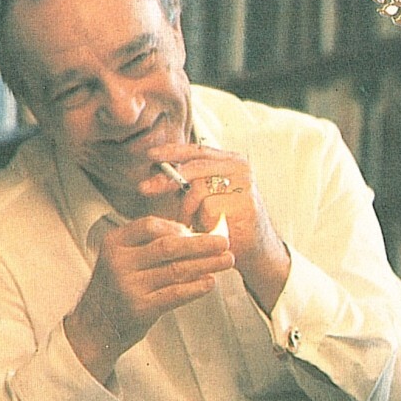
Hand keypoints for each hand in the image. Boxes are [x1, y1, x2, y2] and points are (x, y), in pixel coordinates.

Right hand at [64, 215, 233, 383]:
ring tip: (226, 261)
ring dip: (206, 264)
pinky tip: (209, 282)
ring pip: (176, 270)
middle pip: (168, 246)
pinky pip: (175, 294)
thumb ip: (146, 247)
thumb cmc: (114, 290)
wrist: (94, 327)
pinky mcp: (140, 308)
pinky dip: (195, 288)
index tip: (197, 231)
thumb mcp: (119, 260)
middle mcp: (119, 262)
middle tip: (224, 243)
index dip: (177, 227)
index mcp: (114, 243)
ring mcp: (129, 286)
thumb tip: (191, 236)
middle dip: (201, 244)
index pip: (150, 225)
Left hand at [142, 142, 290, 313]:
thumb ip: (188, 182)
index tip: (150, 155)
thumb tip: (155, 172)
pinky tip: (208, 230)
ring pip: (198, 189)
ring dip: (187, 211)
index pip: (197, 149)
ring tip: (191, 224)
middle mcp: (239, 167)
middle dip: (165, 179)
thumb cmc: (226, 223)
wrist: (256, 250)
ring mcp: (244, 183)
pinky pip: (209, 207)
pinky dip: (202, 222)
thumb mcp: (205, 197)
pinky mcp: (246, 202)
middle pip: (193, 166)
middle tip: (144, 188)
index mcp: (229, 160)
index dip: (172, 150)